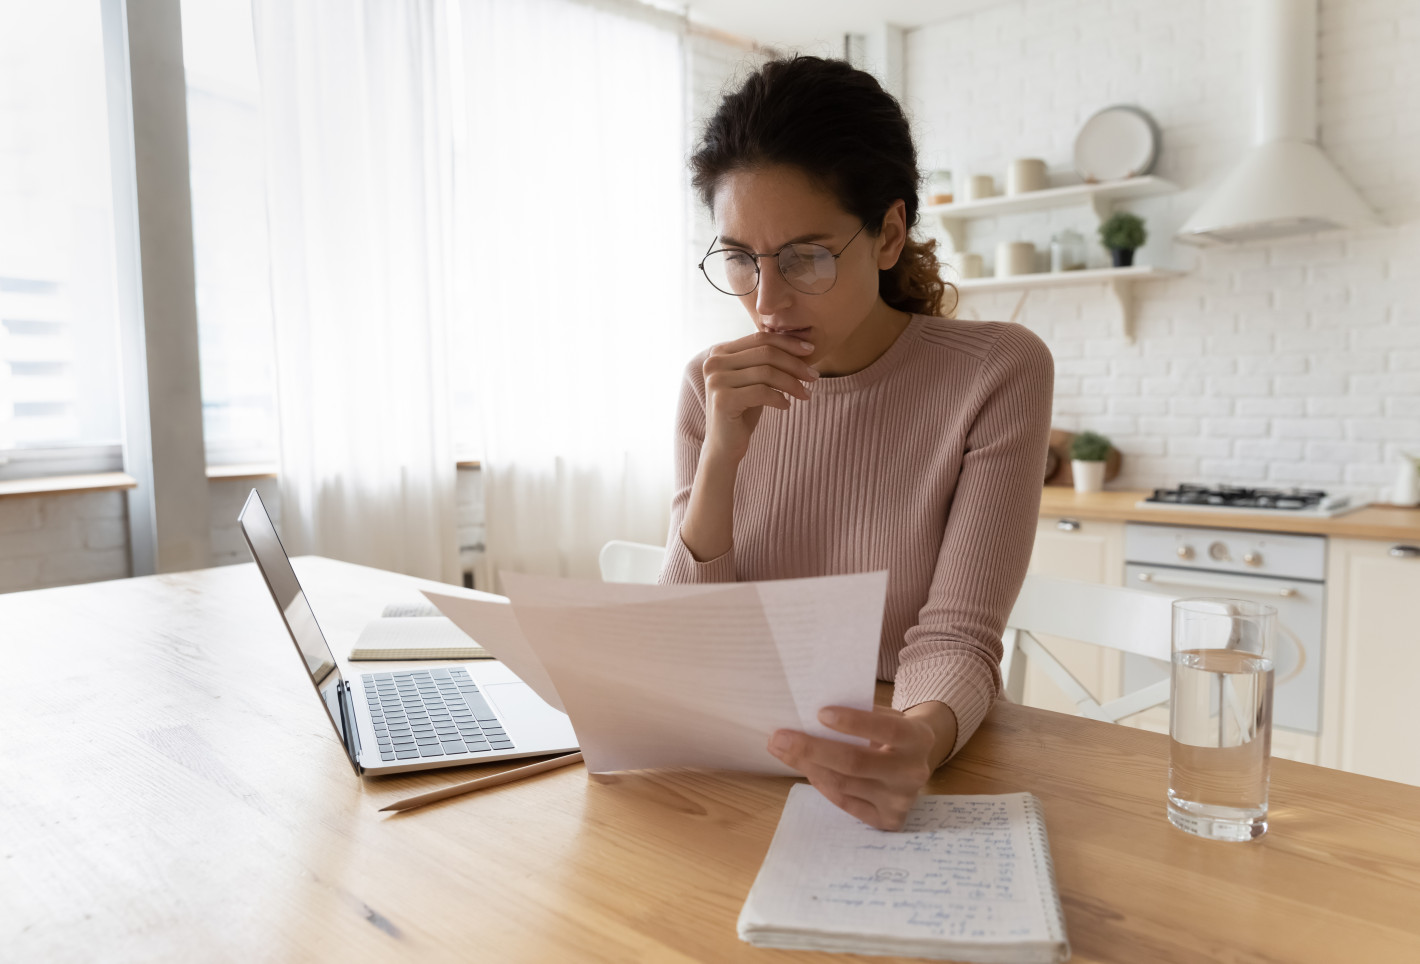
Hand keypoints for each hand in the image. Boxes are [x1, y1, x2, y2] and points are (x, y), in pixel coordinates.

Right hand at [701, 330, 817, 463]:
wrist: (725, 445)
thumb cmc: (743, 410)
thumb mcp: (754, 380)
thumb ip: (765, 360)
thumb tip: (800, 343)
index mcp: (719, 352)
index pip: (760, 338)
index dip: (788, 342)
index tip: (811, 351)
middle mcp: (713, 362)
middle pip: (765, 353)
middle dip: (795, 363)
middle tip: (814, 376)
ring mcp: (716, 380)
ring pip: (766, 373)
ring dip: (792, 383)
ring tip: (805, 394)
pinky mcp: (723, 400)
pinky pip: (762, 392)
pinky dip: (780, 398)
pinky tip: (786, 406)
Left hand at [768, 704, 949, 830]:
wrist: (918, 762)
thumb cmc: (892, 732)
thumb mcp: (888, 716)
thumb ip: (862, 716)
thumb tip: (811, 718)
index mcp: (918, 739)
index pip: (887, 730)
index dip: (854, 722)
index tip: (820, 713)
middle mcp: (913, 773)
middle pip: (855, 762)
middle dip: (812, 749)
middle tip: (779, 737)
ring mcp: (901, 801)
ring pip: (843, 784)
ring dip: (808, 766)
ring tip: (782, 750)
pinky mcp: (888, 820)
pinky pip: (845, 802)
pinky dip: (821, 783)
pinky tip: (805, 768)